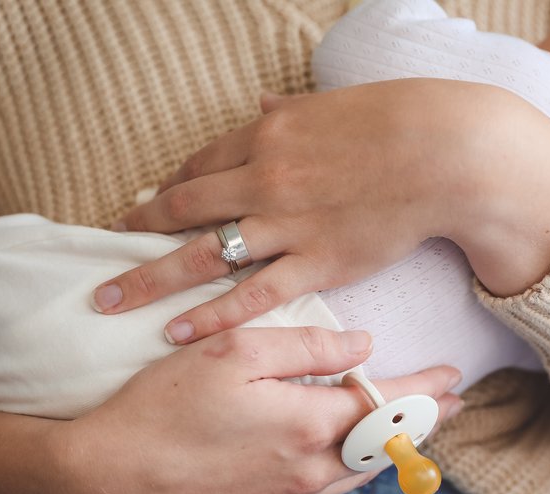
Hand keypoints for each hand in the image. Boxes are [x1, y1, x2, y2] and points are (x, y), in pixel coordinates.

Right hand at [59, 326, 461, 493]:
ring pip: (357, 473)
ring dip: (388, 447)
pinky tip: (343, 452)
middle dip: (422, 424)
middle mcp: (308, 473)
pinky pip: (324, 489)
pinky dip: (348, 465)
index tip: (456, 377)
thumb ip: (307, 347)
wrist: (112, 473)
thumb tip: (364, 346)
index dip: (425, 390)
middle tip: (451, 406)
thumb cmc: (166, 404)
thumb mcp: (235, 351)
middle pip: (385, 449)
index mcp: (307, 425)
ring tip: (406, 427)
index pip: (388, 407)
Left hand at [95, 79, 549, 343]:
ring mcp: (287, 224)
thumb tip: (260, 106)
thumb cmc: (397, 121)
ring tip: (111, 302)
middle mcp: (263, 179)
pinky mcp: (318, 262)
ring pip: (202, 256)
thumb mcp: (334, 106)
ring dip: (150, 279)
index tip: (146, 209)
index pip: (198, 167)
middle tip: (102, 258)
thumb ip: (289, 111)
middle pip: (181, 210)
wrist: (447, 152)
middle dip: (136, 234)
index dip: (167, 191)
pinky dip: (212, 314)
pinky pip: (253, 294)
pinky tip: (177, 331)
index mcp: (266, 136)